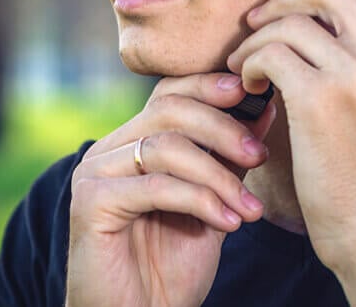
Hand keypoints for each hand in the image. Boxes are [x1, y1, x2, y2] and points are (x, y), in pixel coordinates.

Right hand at [66, 73, 275, 306]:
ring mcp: (94, 173)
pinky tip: (229, 224)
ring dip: (219, 176)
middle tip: (261, 154)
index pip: (169, 93)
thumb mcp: (211, 203)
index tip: (254, 95)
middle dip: (223, 128)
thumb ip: (229, 159)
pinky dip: (201, 202)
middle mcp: (108, 150)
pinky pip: (156, 187)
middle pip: (168, 110)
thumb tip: (264, 110)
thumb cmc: (170, 268)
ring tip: (250, 208)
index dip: (211, 87)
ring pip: (165, 147)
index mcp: (131, 142)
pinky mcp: (91, 203)